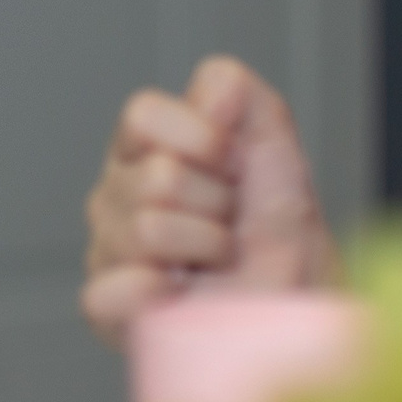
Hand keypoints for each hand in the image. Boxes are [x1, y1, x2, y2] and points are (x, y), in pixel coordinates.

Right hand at [81, 54, 338, 345]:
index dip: (201, 138)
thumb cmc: (285, 246)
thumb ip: (252, 106)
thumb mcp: (283, 165)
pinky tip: (180, 296)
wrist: (298, 320)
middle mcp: (116, 192)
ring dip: (204, 250)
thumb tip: (218, 81)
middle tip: (232, 227)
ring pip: (145, 229)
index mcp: (147, 149)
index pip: (143, 114)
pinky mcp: (103, 304)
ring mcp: (106, 247)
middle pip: (156, 176)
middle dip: (216, 204)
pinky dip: (156, 295)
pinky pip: (110, 290)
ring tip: (216, 264)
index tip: (235, 168)